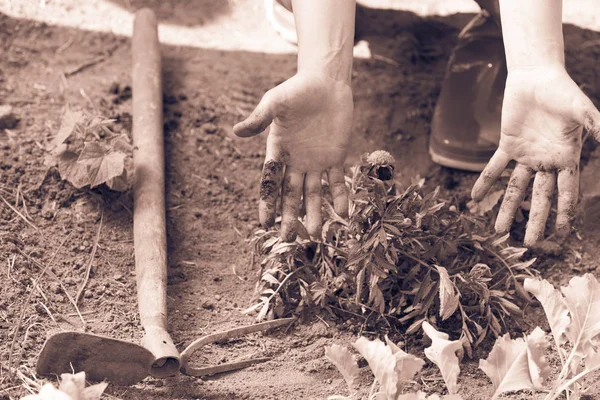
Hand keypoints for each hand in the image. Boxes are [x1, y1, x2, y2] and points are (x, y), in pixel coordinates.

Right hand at [233, 71, 352, 240]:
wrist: (326, 82)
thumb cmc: (297, 90)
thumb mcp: (275, 102)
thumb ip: (259, 118)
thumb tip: (236, 132)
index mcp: (278, 151)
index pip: (271, 182)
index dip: (267, 202)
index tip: (264, 223)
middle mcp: (296, 161)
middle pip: (291, 194)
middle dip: (289, 216)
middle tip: (288, 238)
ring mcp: (316, 161)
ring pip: (314, 193)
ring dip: (314, 213)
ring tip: (316, 234)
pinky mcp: (336, 156)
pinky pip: (337, 181)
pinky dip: (340, 196)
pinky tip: (342, 213)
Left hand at [471, 66, 599, 245]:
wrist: (537, 77)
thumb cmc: (563, 92)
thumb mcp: (582, 110)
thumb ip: (597, 126)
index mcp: (566, 158)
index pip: (566, 191)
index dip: (564, 212)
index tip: (561, 233)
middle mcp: (546, 161)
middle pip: (540, 197)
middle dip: (535, 220)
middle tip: (528, 243)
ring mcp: (526, 155)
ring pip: (516, 188)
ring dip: (507, 208)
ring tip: (498, 230)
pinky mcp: (507, 146)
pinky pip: (494, 167)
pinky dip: (485, 181)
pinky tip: (475, 197)